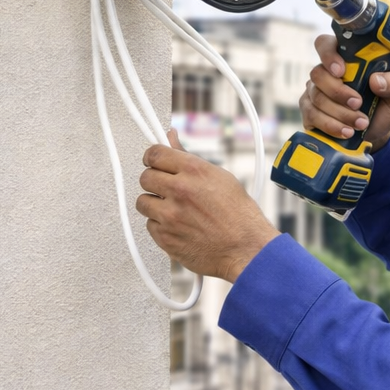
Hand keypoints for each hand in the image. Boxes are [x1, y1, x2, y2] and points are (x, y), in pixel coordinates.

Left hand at [137, 131, 277, 282]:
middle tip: (167, 189)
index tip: (154, 161)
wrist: (246, 250)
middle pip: (145, 177)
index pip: (155, 154)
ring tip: (175, 210)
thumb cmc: (240, 216)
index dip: (152, 157)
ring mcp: (170, 215)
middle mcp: (180, 191)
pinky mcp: (165, 237)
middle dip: (154, 181)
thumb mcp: (221, 177)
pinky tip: (180, 226)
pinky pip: (150, 225)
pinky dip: (161, 226)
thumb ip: (189, 158)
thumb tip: (172, 138)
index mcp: (194, 171)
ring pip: (143, 202)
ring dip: (155, 205)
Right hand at [299, 34, 389, 151]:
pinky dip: (331, 125)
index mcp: (344, 60)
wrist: (374, 134)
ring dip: (340, 112)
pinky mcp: (309, 113)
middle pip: (318, 74)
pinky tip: (346, 132)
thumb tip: (376, 80)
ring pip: (317, 97)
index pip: (325, 44)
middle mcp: (325, 74)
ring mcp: (314, 93)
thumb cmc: (382, 107)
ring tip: (361, 123)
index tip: (341, 70)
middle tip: (358, 103)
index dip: (328, 54)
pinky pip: (312, 116)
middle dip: (338, 91)